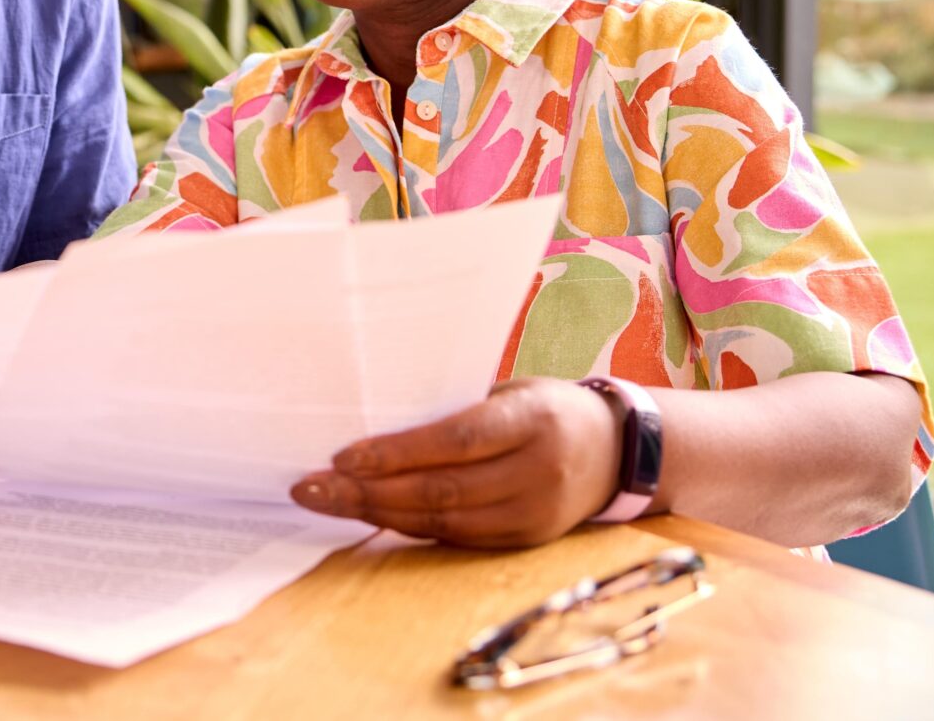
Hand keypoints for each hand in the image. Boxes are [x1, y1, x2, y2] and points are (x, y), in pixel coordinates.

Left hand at [290, 377, 621, 547]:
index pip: (455, 441)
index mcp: (532, 420)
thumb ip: (457, 411)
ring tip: (328, 503)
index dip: (396, 452)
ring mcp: (536, 513)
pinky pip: (459, 539)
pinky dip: (411, 528)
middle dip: (368, 491)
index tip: (340, 456)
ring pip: (445, 522)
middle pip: (442, 489)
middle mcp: (537, 471)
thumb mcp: (512, 392)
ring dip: (379, 514)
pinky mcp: (529, 541)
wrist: (621, 450)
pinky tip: (372, 516)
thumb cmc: (548, 408)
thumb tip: (376, 425)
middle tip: (312, 488)